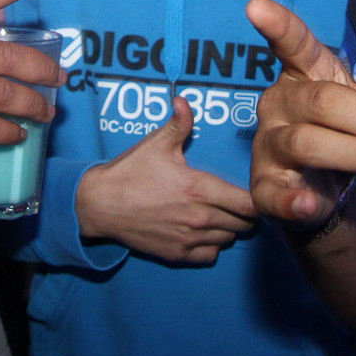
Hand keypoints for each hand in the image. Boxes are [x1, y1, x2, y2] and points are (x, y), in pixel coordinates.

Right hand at [76, 96, 257, 263]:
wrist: (99, 205)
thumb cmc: (130, 172)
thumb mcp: (156, 143)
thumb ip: (178, 123)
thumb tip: (184, 99)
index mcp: (199, 189)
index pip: (247, 204)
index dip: (256, 199)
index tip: (253, 191)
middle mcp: (199, 218)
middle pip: (243, 224)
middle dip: (245, 213)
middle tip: (239, 201)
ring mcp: (188, 239)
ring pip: (229, 239)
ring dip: (230, 228)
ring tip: (222, 214)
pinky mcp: (177, 254)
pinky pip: (210, 255)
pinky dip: (213, 245)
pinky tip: (205, 231)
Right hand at [247, 0, 355, 230]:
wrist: (319, 189)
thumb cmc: (342, 132)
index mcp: (302, 74)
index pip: (292, 44)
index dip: (277, 25)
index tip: (256, 5)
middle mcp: (277, 103)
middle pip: (324, 101)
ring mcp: (266, 144)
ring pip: (307, 142)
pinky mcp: (263, 186)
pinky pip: (274, 193)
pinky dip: (292, 200)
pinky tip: (309, 203)